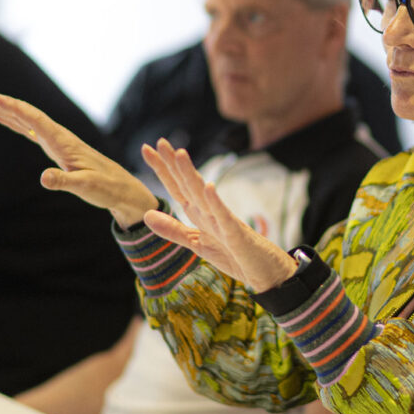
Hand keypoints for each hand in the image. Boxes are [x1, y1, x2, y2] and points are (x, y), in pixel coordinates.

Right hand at [0, 86, 157, 226]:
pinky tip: (1, 117)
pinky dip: (13, 121)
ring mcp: (55, 141)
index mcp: (62, 141)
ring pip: (24, 119)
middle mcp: (57, 136)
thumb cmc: (106, 188)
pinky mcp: (55, 149)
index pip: (32, 118)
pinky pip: (29, 129)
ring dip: (2, 109)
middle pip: (24, 113)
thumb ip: (64, 181)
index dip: (11, 107)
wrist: (122, 189)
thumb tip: (43, 178)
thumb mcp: (85, 187)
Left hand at [141, 139, 298, 292]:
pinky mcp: (238, 235)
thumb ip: (173, 230)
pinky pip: (226, 217)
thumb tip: (146, 214)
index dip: (162, 170)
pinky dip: (216, 203)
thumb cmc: (236, 256)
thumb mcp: (197, 243)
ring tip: (179, 154)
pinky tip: (209, 187)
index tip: (146, 149)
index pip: (177, 188)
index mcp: (200, 215)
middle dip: (173, 164)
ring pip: (204, 195)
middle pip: (188, 185)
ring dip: (191, 175)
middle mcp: (211, 213)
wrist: (267, 273)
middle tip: (160, 141)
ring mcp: (225, 222)